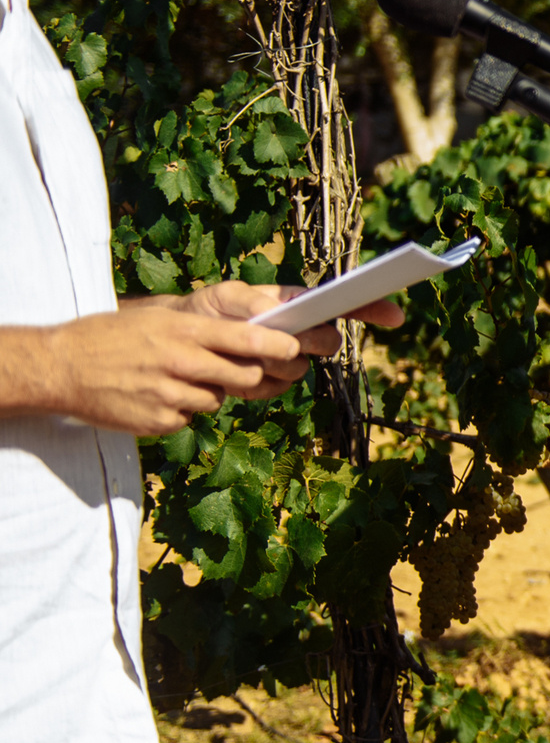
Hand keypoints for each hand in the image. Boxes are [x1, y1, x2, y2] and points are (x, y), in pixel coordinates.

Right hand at [2, 306, 307, 433]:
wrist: (60, 367)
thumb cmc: (113, 338)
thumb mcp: (157, 321)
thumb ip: (202, 331)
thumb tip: (253, 340)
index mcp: (182, 331)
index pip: (246, 338)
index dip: (278, 345)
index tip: (296, 348)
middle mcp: (180, 362)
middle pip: (245, 376)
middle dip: (254, 375)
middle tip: (247, 370)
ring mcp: (170, 395)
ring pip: (218, 399)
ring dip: (211, 392)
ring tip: (177, 378)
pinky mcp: (159, 421)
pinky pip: (190, 417)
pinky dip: (183, 410)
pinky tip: (156, 396)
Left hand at [179, 280, 404, 380]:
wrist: (178, 344)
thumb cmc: (204, 312)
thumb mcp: (224, 297)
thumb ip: (253, 302)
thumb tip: (282, 316)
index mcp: (296, 303)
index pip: (343, 305)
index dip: (371, 308)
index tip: (395, 315)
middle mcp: (299, 332)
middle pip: (328, 341)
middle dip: (308, 342)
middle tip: (284, 340)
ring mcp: (286, 360)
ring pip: (299, 370)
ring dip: (270, 364)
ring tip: (239, 354)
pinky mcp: (269, 384)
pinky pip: (276, 389)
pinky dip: (254, 385)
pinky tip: (233, 374)